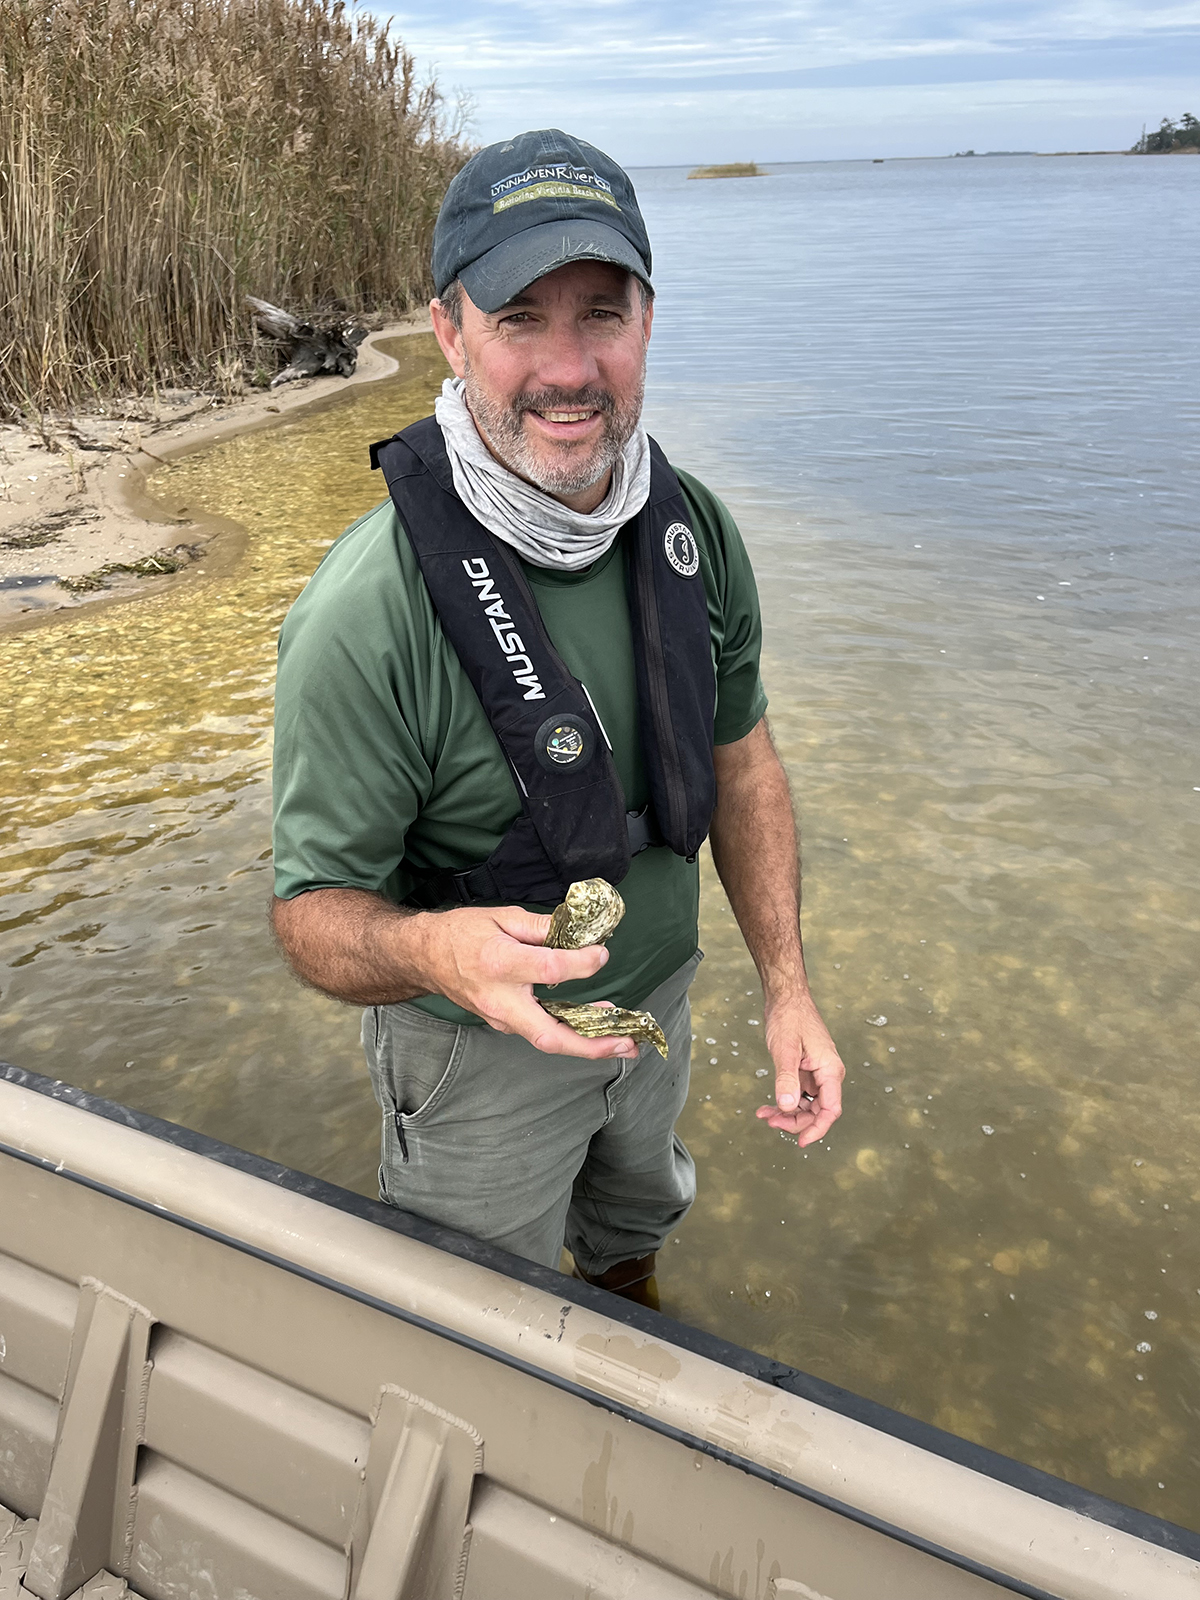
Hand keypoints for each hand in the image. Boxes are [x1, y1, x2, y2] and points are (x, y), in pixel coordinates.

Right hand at [408, 905, 637, 1059]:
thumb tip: (581, 934)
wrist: (425, 956)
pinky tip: (595, 1027)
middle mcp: (501, 999)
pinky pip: (540, 1032)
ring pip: (547, 1040)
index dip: (582, 964)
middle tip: (626, 1043)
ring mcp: (500, 1018)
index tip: (601, 954)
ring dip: (588, 1045)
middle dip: (591, 1044)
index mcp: (500, 964)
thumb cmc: (463, 932)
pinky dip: (570, 1033)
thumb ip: (544, 927)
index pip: (551, 970)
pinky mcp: (503, 1024)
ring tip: (624, 1042)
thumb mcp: (504, 916)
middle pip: (549, 1035)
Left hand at [754, 992, 844, 1146]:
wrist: (786, 998)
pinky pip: (798, 1095)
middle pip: (818, 1111)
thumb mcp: (785, 1049)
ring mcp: (816, 1074)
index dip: (817, 1128)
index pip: (831, 1109)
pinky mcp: (805, 1071)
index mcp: (830, 1070)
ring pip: (807, 1106)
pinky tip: (768, 1107)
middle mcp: (827, 1074)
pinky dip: (784, 1102)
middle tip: (771, 1122)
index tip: (801, 1141)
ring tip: (765, 1115)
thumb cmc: (790, 1017)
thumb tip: (788, 1106)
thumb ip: (787, 1079)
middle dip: (795, 1121)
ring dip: (787, 1114)